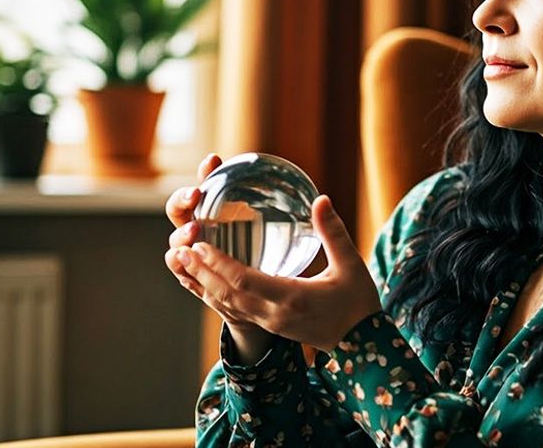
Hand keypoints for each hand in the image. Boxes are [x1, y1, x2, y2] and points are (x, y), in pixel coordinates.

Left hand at [174, 193, 382, 352]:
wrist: (362, 344)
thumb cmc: (358, 302)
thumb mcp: (350, 265)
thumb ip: (333, 232)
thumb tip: (321, 199)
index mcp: (292, 297)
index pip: (246, 281)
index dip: (220, 264)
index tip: (200, 245)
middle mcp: (274, 314)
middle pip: (228, 294)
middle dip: (202, 272)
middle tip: (180, 249)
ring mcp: (270, 323)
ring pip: (227, 305)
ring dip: (203, 283)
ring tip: (183, 262)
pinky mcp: (270, 326)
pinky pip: (235, 311)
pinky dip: (215, 295)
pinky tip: (204, 281)